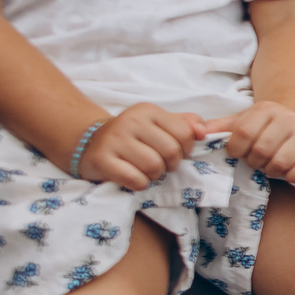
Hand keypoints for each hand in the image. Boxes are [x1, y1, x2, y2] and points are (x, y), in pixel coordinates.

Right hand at [76, 103, 203, 187]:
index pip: (185, 133)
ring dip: (155, 175)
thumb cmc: (133, 136)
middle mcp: (130, 121)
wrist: (90, 143)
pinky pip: (135, 179)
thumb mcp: (158, 124)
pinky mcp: (102, 159)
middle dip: (171, 164)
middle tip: (160, 164)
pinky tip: (134, 178)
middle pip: (171, 151)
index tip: (175, 151)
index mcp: (148, 111)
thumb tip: (204, 131)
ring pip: (154, 166)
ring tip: (146, 171)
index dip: (186, 148)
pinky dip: (140, 183)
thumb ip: (185, 124)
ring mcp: (114, 140)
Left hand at [202, 101, 294, 183]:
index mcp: (266, 109)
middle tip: (255, 161)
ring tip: (269, 166)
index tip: (237, 152)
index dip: (235, 148)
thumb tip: (198, 132)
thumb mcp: (241, 121)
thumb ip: (219, 128)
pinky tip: (287, 173)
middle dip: (253, 161)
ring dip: (270, 170)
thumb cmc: (263, 126)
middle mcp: (288, 118)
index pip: (243, 132)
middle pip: (261, 149)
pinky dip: (291, 177)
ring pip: (280, 162)